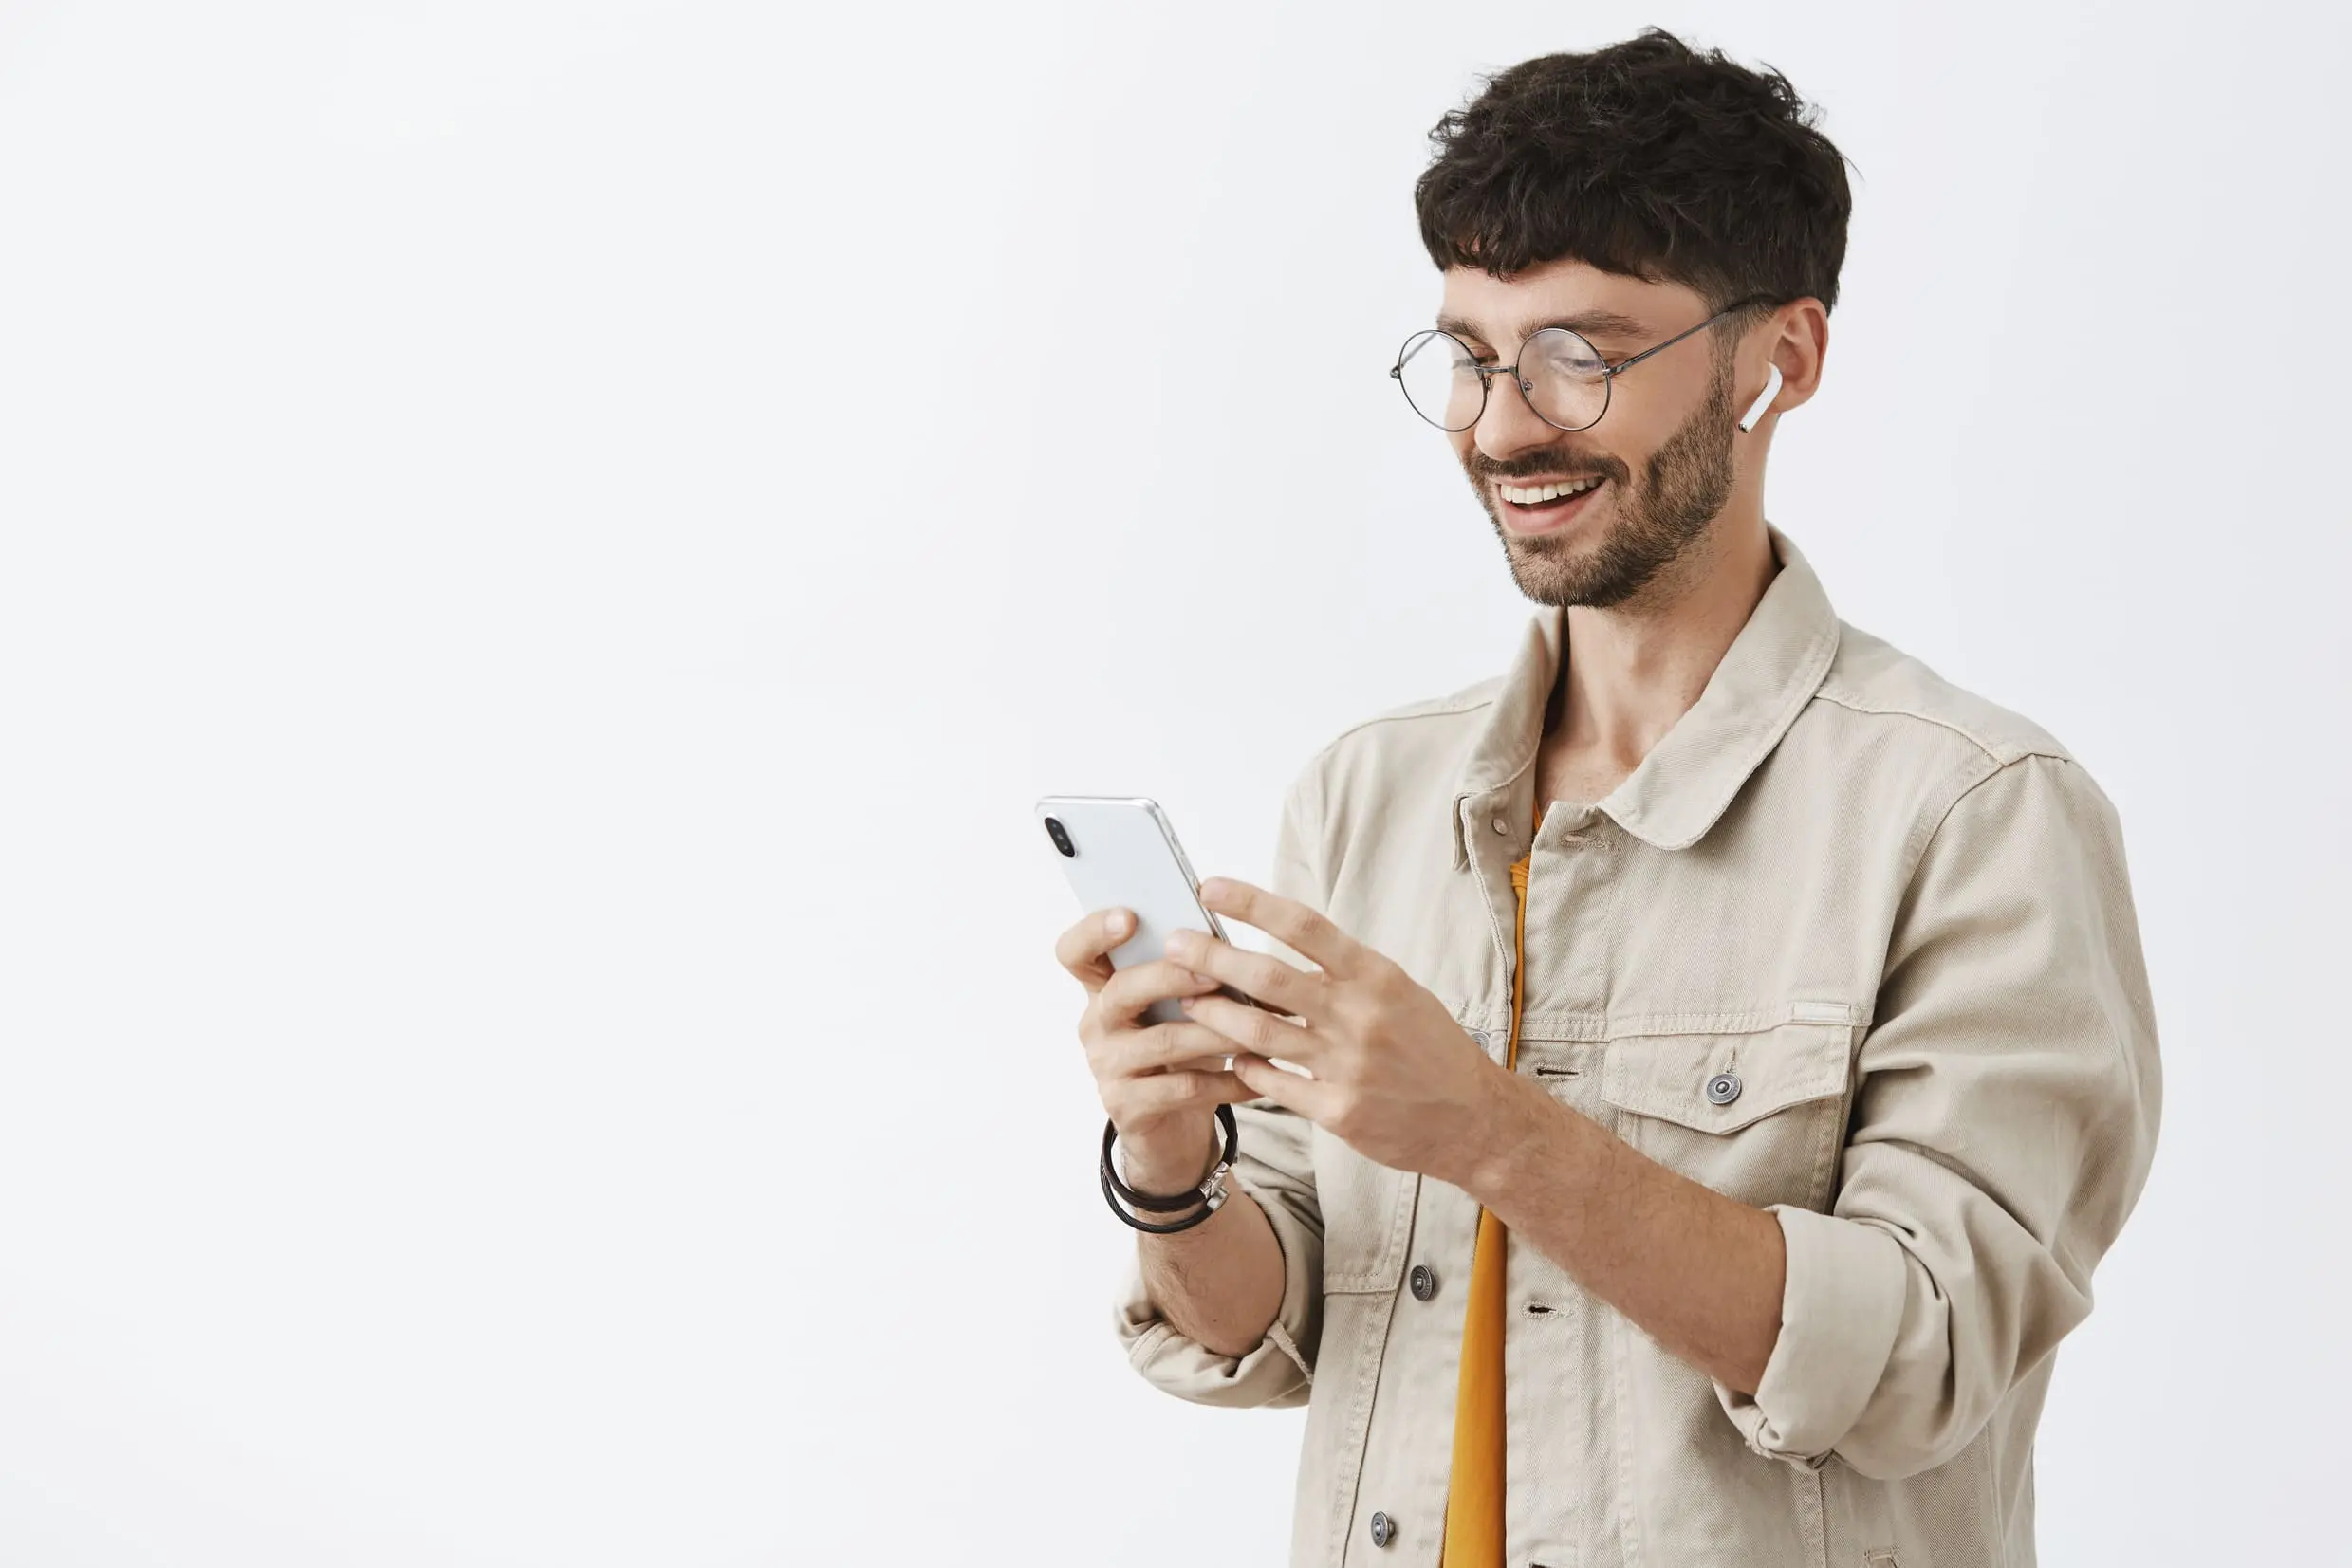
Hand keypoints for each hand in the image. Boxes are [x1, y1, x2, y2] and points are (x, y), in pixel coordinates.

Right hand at [1055, 906, 1251, 1191]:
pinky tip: (1259, 1075)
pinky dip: (1228, 1080)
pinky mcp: (1128, 1107)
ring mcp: (1108, 1067)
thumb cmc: (1181, 1049)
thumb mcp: (1177, 1008)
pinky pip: (1183, 1088)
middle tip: (1215, 973)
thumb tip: (1238, 947)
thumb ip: (1191, 975)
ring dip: (1216, 1032)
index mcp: (1102, 988)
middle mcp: (1096, 1024)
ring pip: (1162, 1041)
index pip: (1075, 952)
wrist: (1171, 1128)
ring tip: (1258, 1027)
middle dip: (1170, 977)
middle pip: (1121, 990)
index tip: (1129, 916)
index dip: (1094, 931)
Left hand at [1166, 878, 1522, 1188]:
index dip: (1252, 902)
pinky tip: (1230, 1059)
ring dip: (1215, 1015)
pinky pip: (1273, 1083)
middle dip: (1213, 957)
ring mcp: (1347, 1065)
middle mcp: (1360, 1015)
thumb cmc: (1430, 1048)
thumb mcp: (1398, 992)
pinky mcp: (1338, 1111)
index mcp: (1376, 976)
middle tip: (1174, 944)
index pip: (1305, 926)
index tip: (1209, 886)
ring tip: (1187, 1001)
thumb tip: (1282, 937)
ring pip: (1259, 1032)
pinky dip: (1245, 1068)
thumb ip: (1344, 971)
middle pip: (1269, 977)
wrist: (1474, 1118)